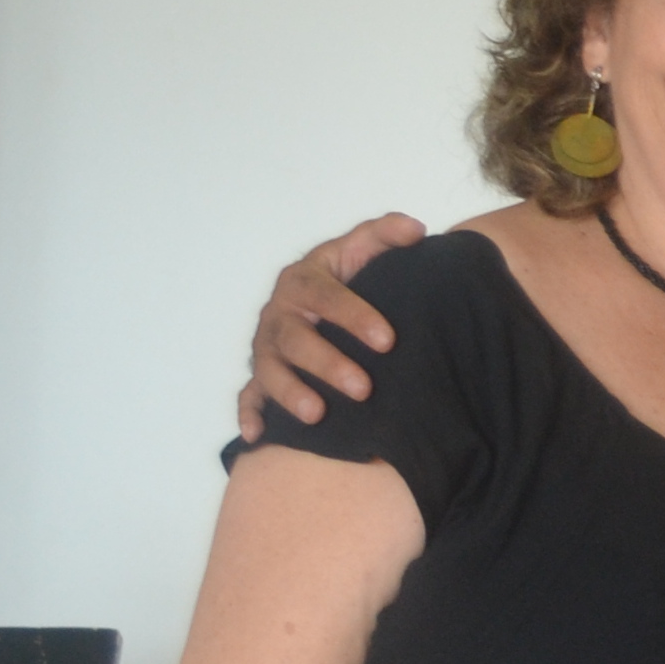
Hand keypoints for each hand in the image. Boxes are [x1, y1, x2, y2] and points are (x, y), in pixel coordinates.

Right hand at [235, 215, 428, 439]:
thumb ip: (384, 234)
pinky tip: (258, 435)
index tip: (388, 340)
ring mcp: (267, 346)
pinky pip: (249, 395)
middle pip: (295, 340)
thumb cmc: (346, 277)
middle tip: (363, 388)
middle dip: (328, 364)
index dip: (354, 317)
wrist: (323, 297)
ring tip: (318, 415)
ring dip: (290, 393)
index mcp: (303, 281)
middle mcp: (280, 314)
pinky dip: (250, 414)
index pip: (325, 296)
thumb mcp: (361, 250)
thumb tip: (415, 228)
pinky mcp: (261, 373)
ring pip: (270, 370)